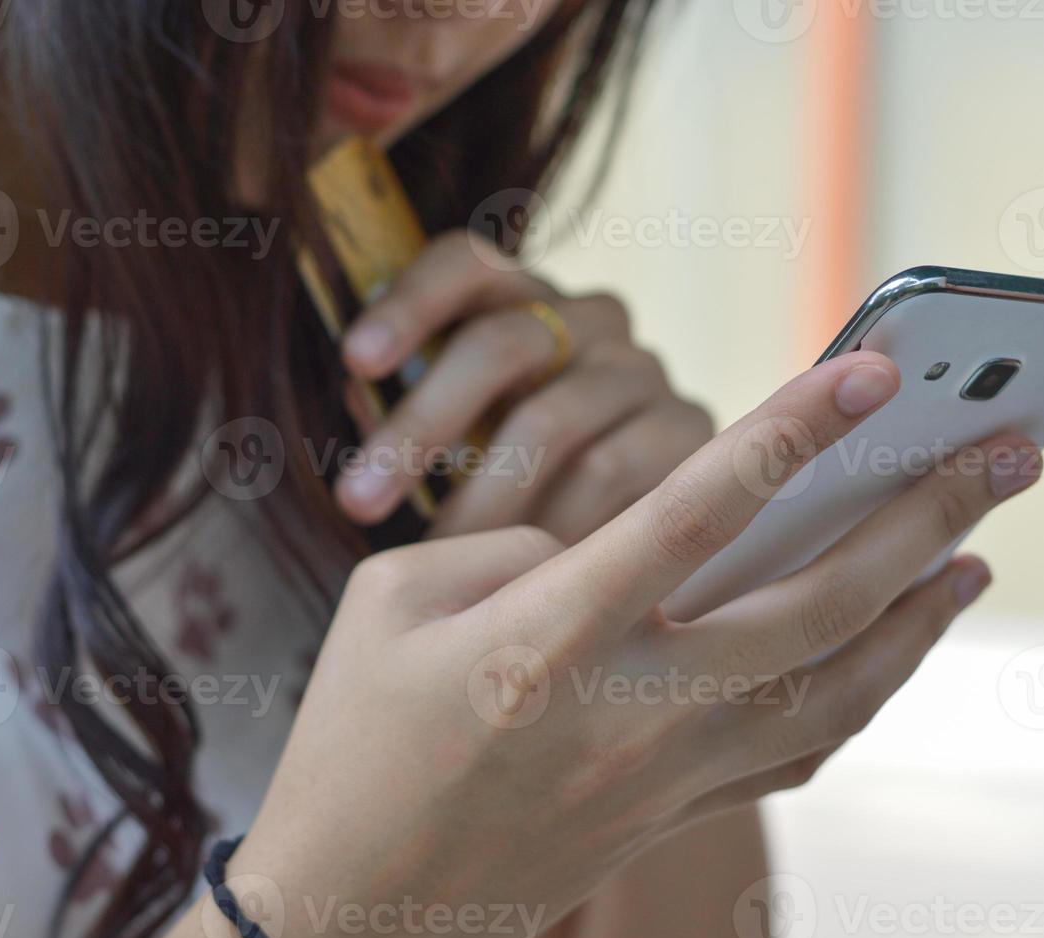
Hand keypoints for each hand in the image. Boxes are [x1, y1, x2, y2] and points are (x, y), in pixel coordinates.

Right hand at [149, 351, 1043, 937]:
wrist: (348, 916)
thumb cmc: (354, 741)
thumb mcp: (393, 603)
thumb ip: (517, 547)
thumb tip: (627, 544)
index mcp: (549, 638)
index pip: (700, 508)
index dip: (796, 429)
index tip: (878, 370)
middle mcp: (632, 712)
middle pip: (819, 604)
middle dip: (926, 519)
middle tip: (1008, 453)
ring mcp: (666, 780)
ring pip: (839, 691)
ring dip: (922, 616)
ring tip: (976, 556)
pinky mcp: (673, 821)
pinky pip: (802, 754)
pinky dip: (864, 694)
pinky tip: (891, 652)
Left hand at [334, 230, 712, 542]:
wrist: (637, 533)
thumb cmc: (512, 477)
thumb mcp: (451, 438)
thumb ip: (404, 412)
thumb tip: (357, 392)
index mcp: (523, 297)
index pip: (465, 264)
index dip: (409, 304)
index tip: (357, 361)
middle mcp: (592, 318)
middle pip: (502, 345)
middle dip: (421, 425)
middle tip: (357, 500)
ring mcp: (644, 371)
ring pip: (554, 420)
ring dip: (481, 495)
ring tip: (430, 553)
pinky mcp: (686, 429)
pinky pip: (610, 474)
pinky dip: (550, 522)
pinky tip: (511, 568)